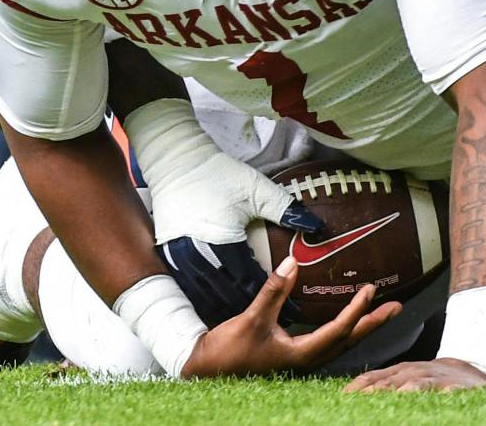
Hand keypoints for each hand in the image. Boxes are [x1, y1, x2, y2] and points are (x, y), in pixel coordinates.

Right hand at [131, 98, 325, 321]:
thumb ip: (286, 210)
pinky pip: (189, 282)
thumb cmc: (216, 173)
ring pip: (206, 293)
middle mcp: (200, 255)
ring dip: (226, 305)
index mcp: (223, 243)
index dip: (274, 297)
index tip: (292, 311)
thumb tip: (314, 225)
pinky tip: (217, 301)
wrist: (175, 162)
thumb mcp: (256, 190)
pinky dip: (205, 294)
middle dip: (250, 310)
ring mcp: (182, 255)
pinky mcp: (171, 252)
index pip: (252, 282)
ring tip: (246, 320)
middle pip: (227, 294)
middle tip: (273, 324)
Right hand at [179, 260, 397, 377]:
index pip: (338, 330)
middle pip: (349, 340)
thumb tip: (292, 263)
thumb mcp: (251, 318)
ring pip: (341, 343)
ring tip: (379, 312)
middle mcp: (307, 360)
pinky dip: (343, 331)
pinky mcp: (293, 357)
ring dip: (362, 327)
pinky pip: (328, 344)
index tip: (370, 289)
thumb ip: (274, 291)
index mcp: (301, 354)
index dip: (356, 310)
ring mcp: (301, 360)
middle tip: (396, 307)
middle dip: (373, 323)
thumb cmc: (229, 351)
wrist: (207, 372)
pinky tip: (344, 323)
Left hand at [346, 357, 485, 392]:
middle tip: (358, 401)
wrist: (470, 376)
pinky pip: (448, 389)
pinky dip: (442, 393)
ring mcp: (434, 378)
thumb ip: (385, 386)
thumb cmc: (432, 382)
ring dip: (403, 391)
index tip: (343, 397)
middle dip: (374, 390)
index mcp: (400, 372)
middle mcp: (414, 372)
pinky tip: (440, 396)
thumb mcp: (407, 381)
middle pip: (390, 381)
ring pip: (416, 384)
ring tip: (391, 399)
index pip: (373, 377)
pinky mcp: (455, 386)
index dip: (358, 387)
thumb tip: (355, 396)